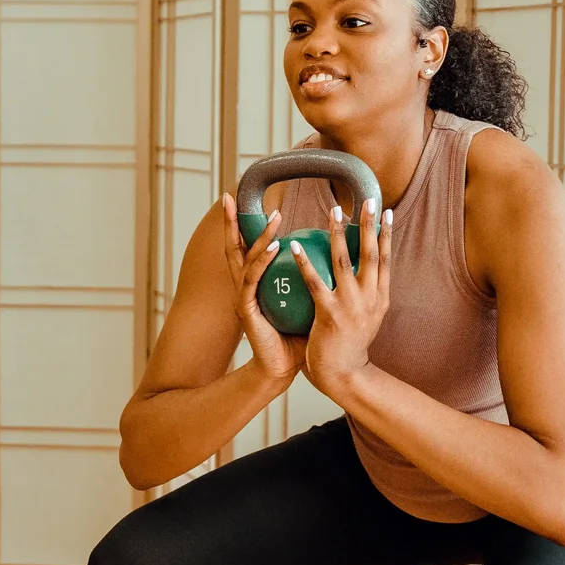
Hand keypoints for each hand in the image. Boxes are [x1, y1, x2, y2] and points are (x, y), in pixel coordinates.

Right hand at [219, 193, 302, 383]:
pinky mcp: (246, 309)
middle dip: (230, 221)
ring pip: (245, 258)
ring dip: (259, 235)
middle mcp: (245, 285)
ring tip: (274, 216)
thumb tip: (336, 251)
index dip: (243, 223)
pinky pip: (253, 280)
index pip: (248, 246)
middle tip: (229, 197)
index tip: (241, 198)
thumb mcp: (305, 300)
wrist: (284, 367)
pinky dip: (263, 260)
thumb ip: (311, 276)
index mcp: (256, 282)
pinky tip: (276, 245)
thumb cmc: (296, 334)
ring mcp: (243, 296)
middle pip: (234, 246)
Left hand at [291, 202, 392, 403]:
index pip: (386, 259)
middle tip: (366, 199)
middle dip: (369, 225)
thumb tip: (364, 271)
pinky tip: (294, 245)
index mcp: (381, 298)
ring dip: (338, 234)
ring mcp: (351, 306)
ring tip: (333, 211)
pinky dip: (305, 262)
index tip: (386, 211)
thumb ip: (368, 294)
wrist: (345, 376)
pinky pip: (315, 282)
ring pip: (345, 261)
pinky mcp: (330, 315)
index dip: (387, 234)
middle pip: (371, 254)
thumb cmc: (351, 345)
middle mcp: (371, 298)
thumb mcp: (368, 317)